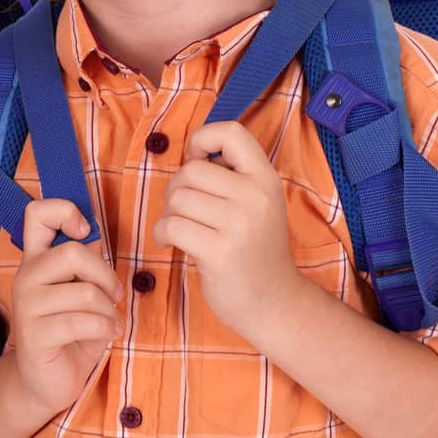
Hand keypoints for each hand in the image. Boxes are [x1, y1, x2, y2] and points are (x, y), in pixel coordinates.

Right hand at [6, 198, 121, 421]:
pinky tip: (109, 334)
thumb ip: (85, 264)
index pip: (36, 213)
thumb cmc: (70, 332)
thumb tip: (96, 234)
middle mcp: (26, 276)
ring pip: (83, 292)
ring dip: (109, 309)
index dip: (64, 210)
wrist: (47, 383)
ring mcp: (27, 305)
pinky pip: (81, 323)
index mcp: (36, 259)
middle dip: (105, 274)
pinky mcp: (34, 335)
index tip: (85, 231)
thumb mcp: (81, 292)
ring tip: (112, 320)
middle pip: (71, 253)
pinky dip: (105, 328)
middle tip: (115, 294)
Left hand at [151, 121, 300, 345]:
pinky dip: (162, 233)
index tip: (198, 163)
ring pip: (178, 198)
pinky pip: (171, 225)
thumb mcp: (258, 203)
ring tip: (181, 229)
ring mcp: (239, 225)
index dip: (204, 139)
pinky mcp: (219, 253)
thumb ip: (232, 175)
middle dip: (177, 188)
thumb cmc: (255, 249)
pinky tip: (171, 243)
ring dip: (169, 213)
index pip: (231, 132)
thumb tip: (190, 152)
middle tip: (184, 209)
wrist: (275, 305)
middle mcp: (256, 197)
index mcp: (266, 179)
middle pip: (191, 170)